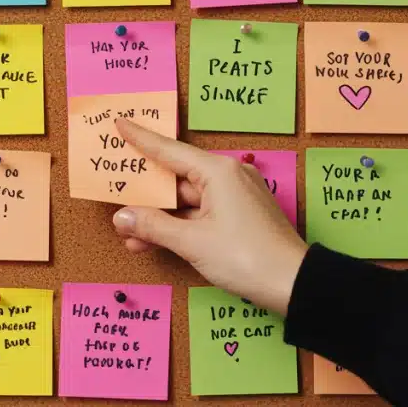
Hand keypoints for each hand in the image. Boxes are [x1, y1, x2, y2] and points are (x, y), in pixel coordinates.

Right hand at [111, 118, 307, 314]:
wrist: (294, 285)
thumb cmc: (247, 257)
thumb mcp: (192, 242)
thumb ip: (153, 226)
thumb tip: (122, 217)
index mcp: (218, 172)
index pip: (169, 150)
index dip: (142, 138)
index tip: (121, 123)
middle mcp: (227, 177)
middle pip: (176, 178)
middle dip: (145, 193)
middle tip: (114, 190)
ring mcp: (235, 197)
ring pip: (186, 201)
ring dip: (158, 217)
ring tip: (128, 233)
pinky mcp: (239, 217)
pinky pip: (199, 214)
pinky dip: (177, 225)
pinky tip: (151, 241)